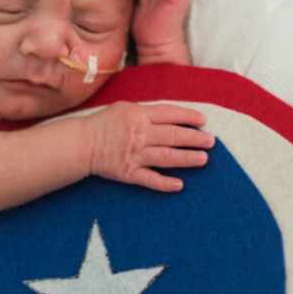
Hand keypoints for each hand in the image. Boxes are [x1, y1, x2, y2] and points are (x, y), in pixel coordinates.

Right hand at [86, 101, 214, 192]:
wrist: (81, 144)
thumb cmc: (103, 123)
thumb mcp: (124, 107)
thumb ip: (146, 111)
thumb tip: (170, 115)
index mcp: (138, 115)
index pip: (170, 114)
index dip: (188, 117)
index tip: (203, 121)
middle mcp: (139, 134)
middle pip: (173, 136)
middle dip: (195, 139)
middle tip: (211, 142)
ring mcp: (135, 155)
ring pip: (166, 157)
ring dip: (187, 159)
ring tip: (203, 160)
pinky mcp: (128, 173)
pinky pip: (149, 180)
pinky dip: (164, 183)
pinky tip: (180, 185)